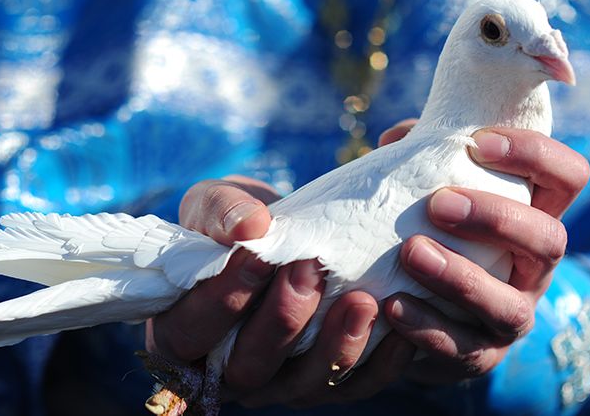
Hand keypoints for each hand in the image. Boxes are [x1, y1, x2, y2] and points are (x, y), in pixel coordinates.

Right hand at [146, 176, 379, 405]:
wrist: (283, 234)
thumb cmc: (235, 222)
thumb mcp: (213, 203)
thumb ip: (218, 212)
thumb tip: (250, 226)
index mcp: (184, 331)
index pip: (192, 330)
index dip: (223, 297)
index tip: (257, 252)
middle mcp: (228, 370)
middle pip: (249, 367)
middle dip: (282, 318)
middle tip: (311, 267)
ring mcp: (279, 383)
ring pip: (305, 384)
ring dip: (335, 345)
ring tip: (362, 299)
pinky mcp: (327, 383)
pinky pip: (355, 386)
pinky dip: (383, 361)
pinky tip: (405, 325)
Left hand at [380, 119, 589, 382]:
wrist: (423, 318)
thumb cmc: (434, 235)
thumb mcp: (435, 196)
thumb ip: (422, 162)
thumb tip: (396, 138)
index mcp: (534, 216)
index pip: (567, 177)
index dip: (535, 154)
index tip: (479, 142)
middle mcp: (535, 268)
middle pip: (549, 240)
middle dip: (495, 219)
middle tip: (438, 205)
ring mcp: (514, 317)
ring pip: (510, 306)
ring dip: (460, 277)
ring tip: (410, 253)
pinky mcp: (481, 356)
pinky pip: (462, 348)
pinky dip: (426, 326)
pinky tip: (393, 305)